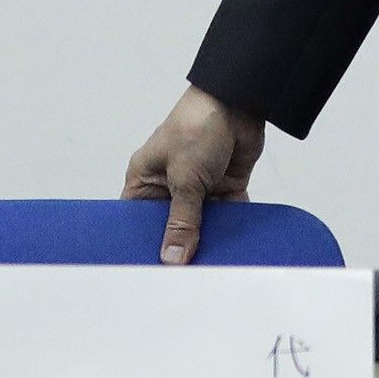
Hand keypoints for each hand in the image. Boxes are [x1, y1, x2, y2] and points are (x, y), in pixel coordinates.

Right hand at [122, 84, 266, 263]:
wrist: (240, 102)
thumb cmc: (197, 126)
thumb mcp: (185, 178)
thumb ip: (181, 221)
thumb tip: (173, 257)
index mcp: (145, 180)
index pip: (139, 221)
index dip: (145, 243)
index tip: (153, 270)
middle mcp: (169, 186)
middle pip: (172, 227)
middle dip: (181, 245)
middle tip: (186, 274)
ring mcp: (198, 187)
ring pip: (202, 225)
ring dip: (210, 237)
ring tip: (213, 264)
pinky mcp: (224, 187)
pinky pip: (227, 215)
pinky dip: (233, 226)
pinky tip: (235, 245)